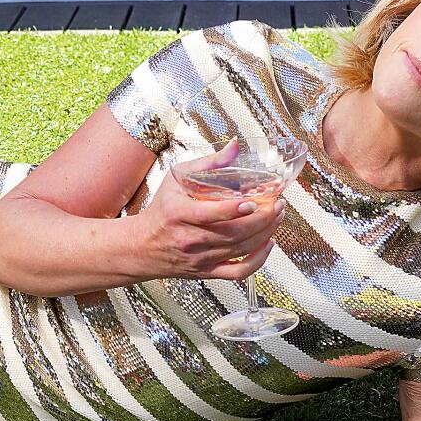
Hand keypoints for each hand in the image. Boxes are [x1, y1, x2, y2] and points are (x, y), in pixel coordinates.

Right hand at [142, 139, 286, 281]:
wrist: (142, 247)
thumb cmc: (162, 210)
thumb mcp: (175, 179)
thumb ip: (207, 163)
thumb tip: (234, 147)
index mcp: (179, 214)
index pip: (208, 215)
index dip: (233, 210)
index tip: (252, 201)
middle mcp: (190, 239)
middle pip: (233, 234)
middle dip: (262, 219)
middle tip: (278, 204)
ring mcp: (200, 258)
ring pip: (240, 250)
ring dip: (266, 233)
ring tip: (277, 217)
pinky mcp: (207, 272)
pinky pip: (238, 273)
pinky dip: (258, 261)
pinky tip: (268, 245)